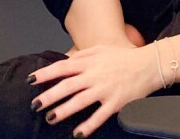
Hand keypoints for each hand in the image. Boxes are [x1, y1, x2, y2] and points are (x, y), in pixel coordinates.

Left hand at [28, 43, 159, 136]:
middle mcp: (94, 76)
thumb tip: (65, 60)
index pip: (62, 67)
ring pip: (79, 101)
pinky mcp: (116, 103)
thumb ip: (82, 55)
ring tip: (50, 118)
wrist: (148, 65)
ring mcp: (104, 90)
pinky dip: (88, 125)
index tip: (31, 80)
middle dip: (49, 96)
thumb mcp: (100, 49)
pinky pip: (99, 116)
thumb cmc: (123, 57)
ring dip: (63, 110)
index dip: (45, 73)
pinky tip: (78, 133)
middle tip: (35, 104)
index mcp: (89, 62)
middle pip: (67, 86)